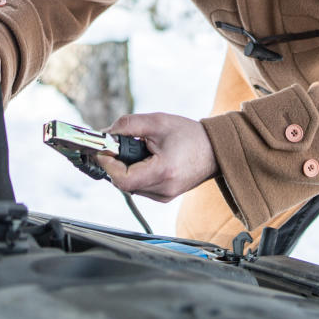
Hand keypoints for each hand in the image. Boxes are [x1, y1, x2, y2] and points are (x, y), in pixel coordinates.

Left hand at [94, 113, 216, 202]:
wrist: (215, 150)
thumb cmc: (190, 135)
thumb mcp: (158, 122)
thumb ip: (128, 125)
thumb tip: (105, 133)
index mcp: (163, 172)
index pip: (122, 179)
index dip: (108, 164)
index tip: (103, 149)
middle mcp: (163, 190)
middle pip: (124, 183)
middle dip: (115, 164)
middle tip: (115, 146)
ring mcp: (164, 196)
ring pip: (131, 187)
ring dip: (126, 169)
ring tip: (137, 150)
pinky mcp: (164, 196)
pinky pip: (141, 187)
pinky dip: (136, 173)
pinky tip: (146, 159)